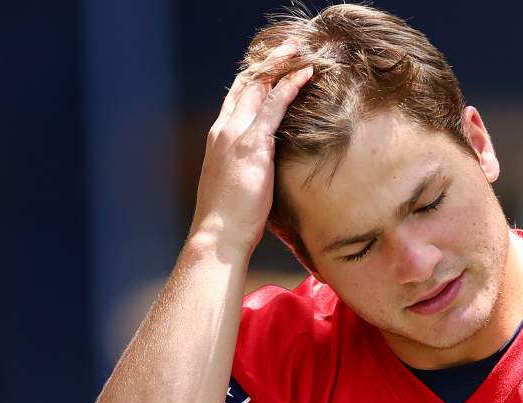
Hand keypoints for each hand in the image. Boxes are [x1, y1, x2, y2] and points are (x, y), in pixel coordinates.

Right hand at [189, 42, 312, 258]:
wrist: (217, 235)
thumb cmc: (230, 219)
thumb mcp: (236, 184)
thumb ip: (247, 167)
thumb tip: (263, 169)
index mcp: (218, 138)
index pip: (235, 98)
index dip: (253, 78)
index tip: (270, 65)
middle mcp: (223, 130)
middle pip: (244, 85)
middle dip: (266, 63)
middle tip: (286, 47)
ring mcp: (236, 134)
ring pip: (258, 87)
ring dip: (279, 65)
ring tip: (298, 50)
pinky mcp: (252, 144)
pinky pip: (274, 106)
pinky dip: (290, 86)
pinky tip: (304, 74)